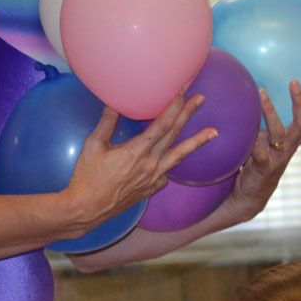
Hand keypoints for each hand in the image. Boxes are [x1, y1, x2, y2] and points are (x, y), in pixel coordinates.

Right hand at [64, 94, 215, 232]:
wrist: (87, 209)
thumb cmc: (87, 176)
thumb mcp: (93, 145)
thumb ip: (106, 122)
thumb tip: (113, 101)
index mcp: (137, 151)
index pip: (163, 123)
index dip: (175, 105)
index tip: (184, 91)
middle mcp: (151, 164)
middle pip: (175, 134)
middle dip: (188, 114)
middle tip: (202, 99)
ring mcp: (154, 178)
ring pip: (180, 156)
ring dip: (197, 142)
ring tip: (214, 133)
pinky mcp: (151, 189)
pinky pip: (167, 174)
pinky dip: (172, 164)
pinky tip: (174, 159)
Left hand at [216, 80, 300, 226]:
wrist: (249, 195)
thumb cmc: (259, 161)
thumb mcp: (268, 141)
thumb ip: (269, 124)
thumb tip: (263, 95)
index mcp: (293, 141)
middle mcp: (289, 147)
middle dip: (300, 103)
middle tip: (295, 82)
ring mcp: (278, 157)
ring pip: (278, 131)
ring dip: (270, 111)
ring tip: (262, 92)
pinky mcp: (263, 167)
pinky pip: (259, 151)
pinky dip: (254, 142)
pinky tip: (247, 132)